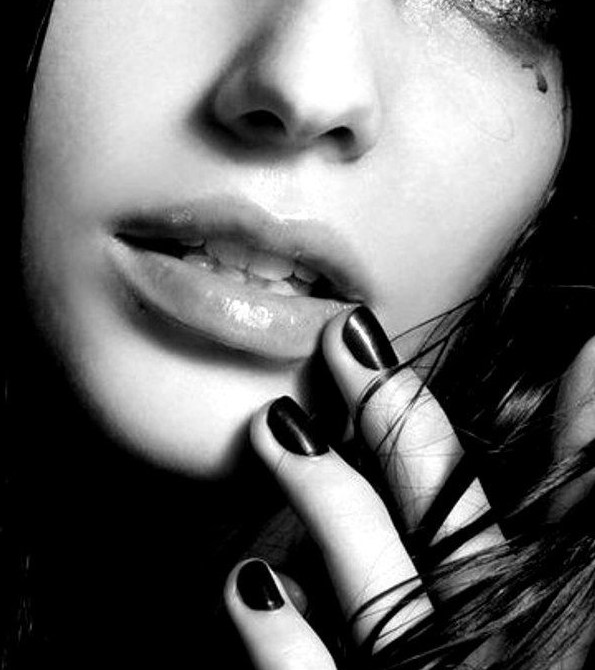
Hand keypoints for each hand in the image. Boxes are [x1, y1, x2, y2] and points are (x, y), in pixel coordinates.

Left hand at [224, 309, 594, 668]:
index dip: (564, 425)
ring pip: (380, 595)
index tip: (551, 337)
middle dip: (399, 427)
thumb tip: (587, 383)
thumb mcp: (560, 621)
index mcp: (549, 629)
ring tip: (274, 424)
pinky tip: (246, 581)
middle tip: (345, 339)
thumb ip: (572, 525)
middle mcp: (499, 661)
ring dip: (328, 504)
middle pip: (455, 529)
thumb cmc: (523, 668)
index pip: (563, 518)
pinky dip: (281, 643)